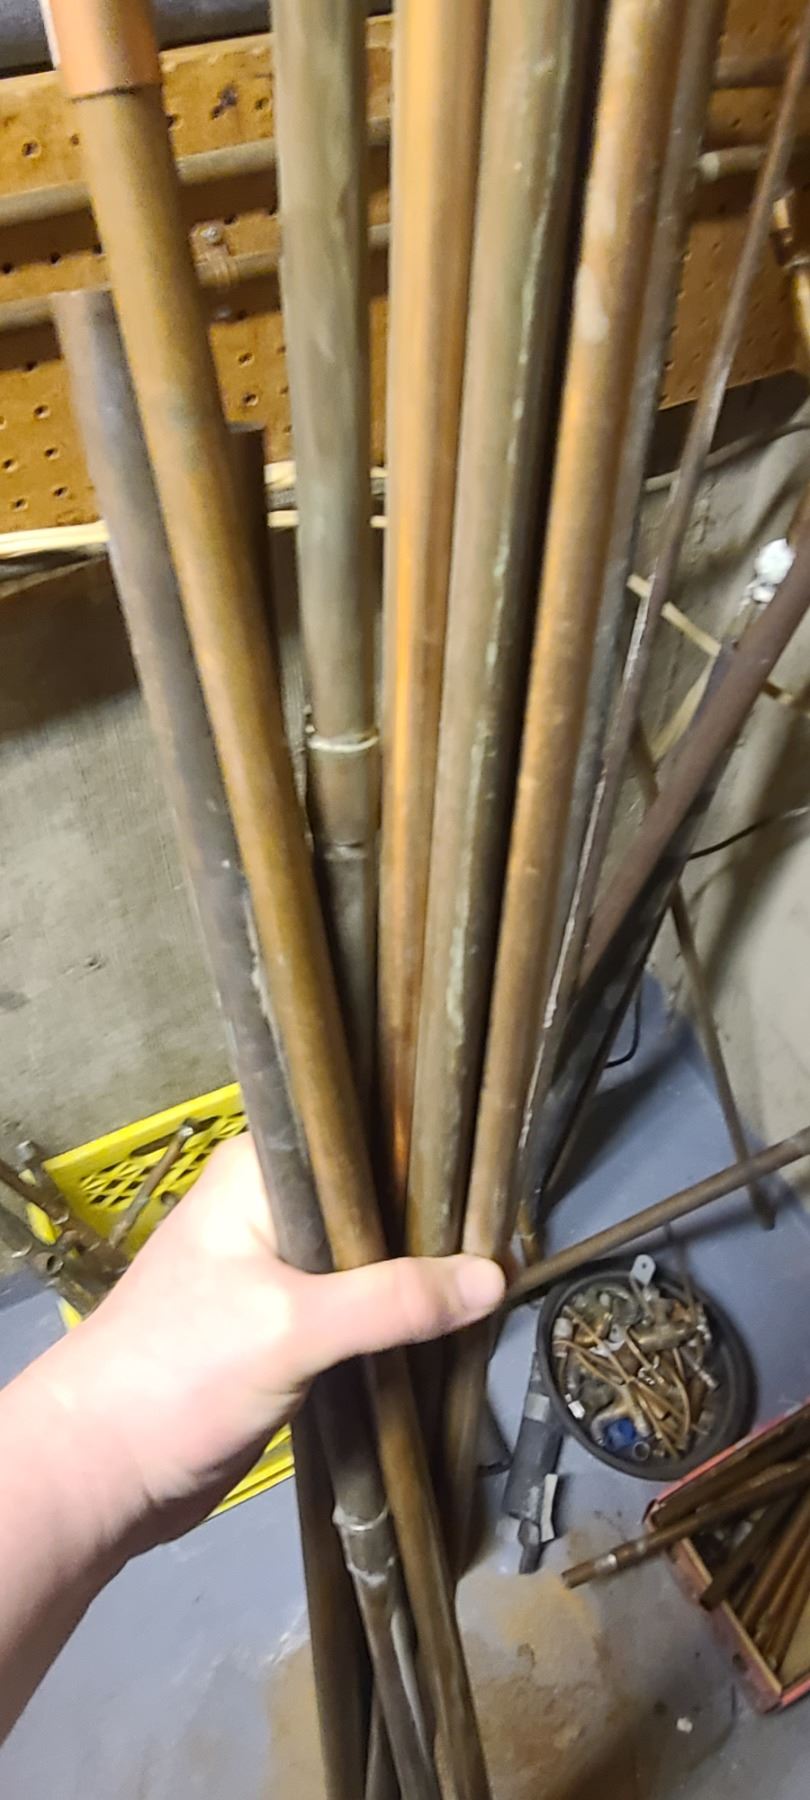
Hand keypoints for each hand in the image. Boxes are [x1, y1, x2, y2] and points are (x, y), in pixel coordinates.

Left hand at [30, 1136, 504, 1542]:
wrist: (103, 1473)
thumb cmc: (177, 1373)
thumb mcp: (291, 1328)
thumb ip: (393, 1301)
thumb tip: (496, 1278)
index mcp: (260, 1173)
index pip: (362, 1138)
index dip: (430, 1155)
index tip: (497, 1176)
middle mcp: (272, 1208)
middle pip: (375, 1202)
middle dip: (436, 1227)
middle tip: (513, 1239)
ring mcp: (279, 1271)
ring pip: (371, 1260)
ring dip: (421, 1280)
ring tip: (500, 1279)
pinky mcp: (286, 1328)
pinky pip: (358, 1310)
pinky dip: (397, 1322)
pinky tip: (451, 1327)